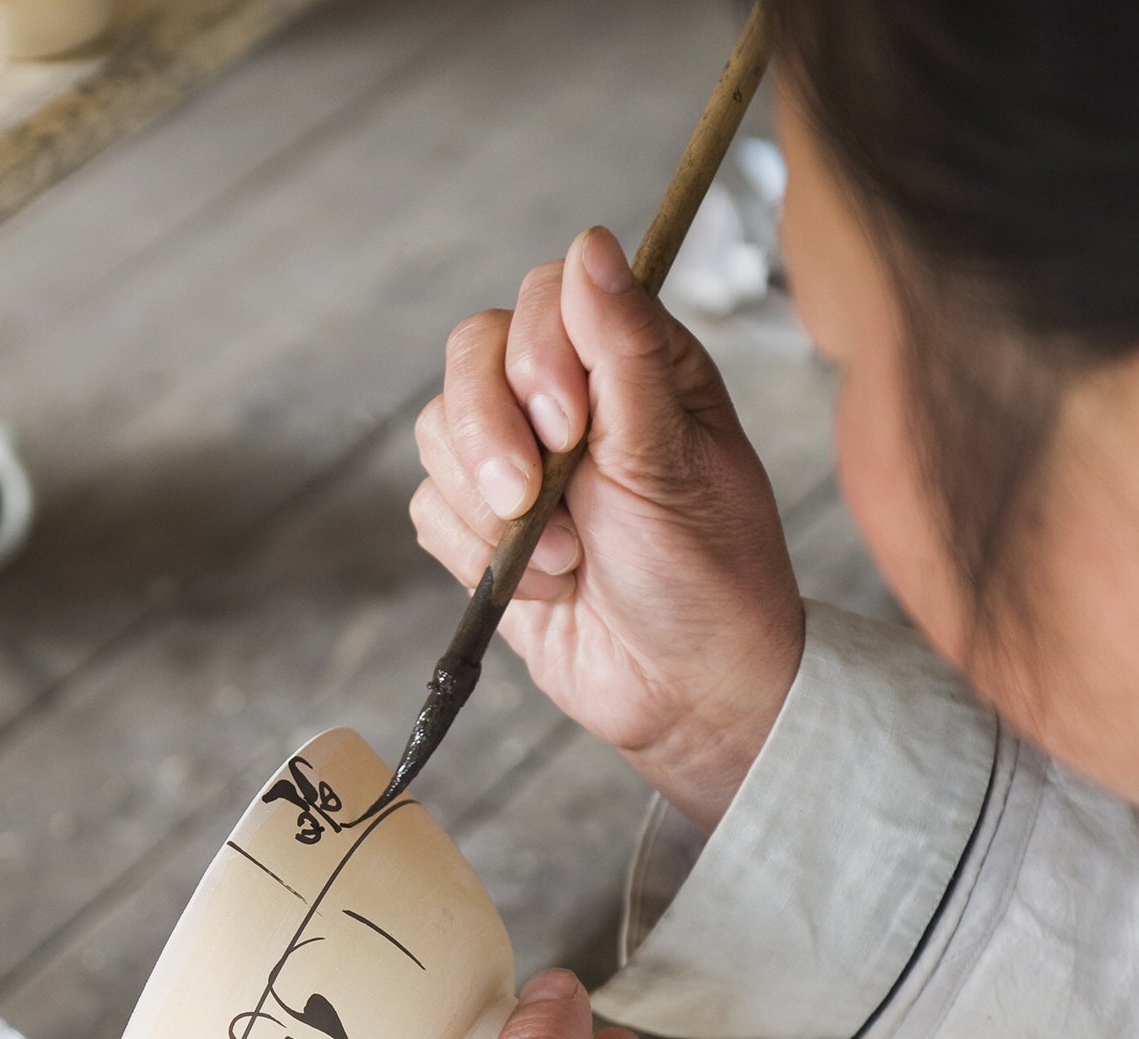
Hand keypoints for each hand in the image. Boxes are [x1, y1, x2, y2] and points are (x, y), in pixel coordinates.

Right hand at [414, 226, 803, 830]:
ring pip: (436, 433)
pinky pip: (430, 508)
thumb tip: (589, 245)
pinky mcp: (480, 527)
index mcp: (632, 361)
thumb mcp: (673, 458)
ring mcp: (517, 462)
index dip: (538, 357)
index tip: (571, 429)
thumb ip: (624, 349)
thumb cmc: (709, 576)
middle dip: (490, 433)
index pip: (542, 299)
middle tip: (536, 498)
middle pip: (470, 354)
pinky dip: (475, 554)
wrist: (683, 694)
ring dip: (492, 510)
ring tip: (565, 560)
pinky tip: (542, 586)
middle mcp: (568, 399)